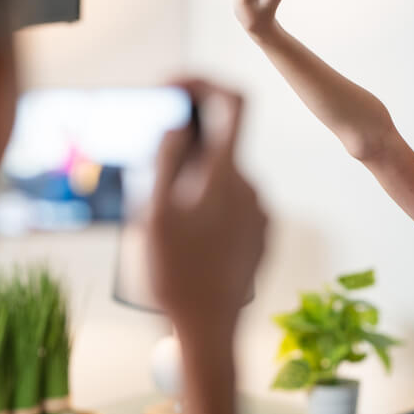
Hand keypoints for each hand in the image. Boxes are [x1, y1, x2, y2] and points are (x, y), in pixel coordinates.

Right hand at [145, 79, 267, 337]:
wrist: (211, 330)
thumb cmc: (178, 275)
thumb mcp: (155, 214)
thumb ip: (166, 161)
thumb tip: (177, 125)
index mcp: (225, 174)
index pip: (232, 102)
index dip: (204, 83)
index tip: (175, 87)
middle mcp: (251, 187)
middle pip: (218, 145)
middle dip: (184, 152)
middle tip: (151, 181)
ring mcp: (260, 212)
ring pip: (221, 179)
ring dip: (193, 187)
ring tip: (167, 226)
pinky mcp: (262, 234)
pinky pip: (231, 206)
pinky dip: (207, 210)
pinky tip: (188, 243)